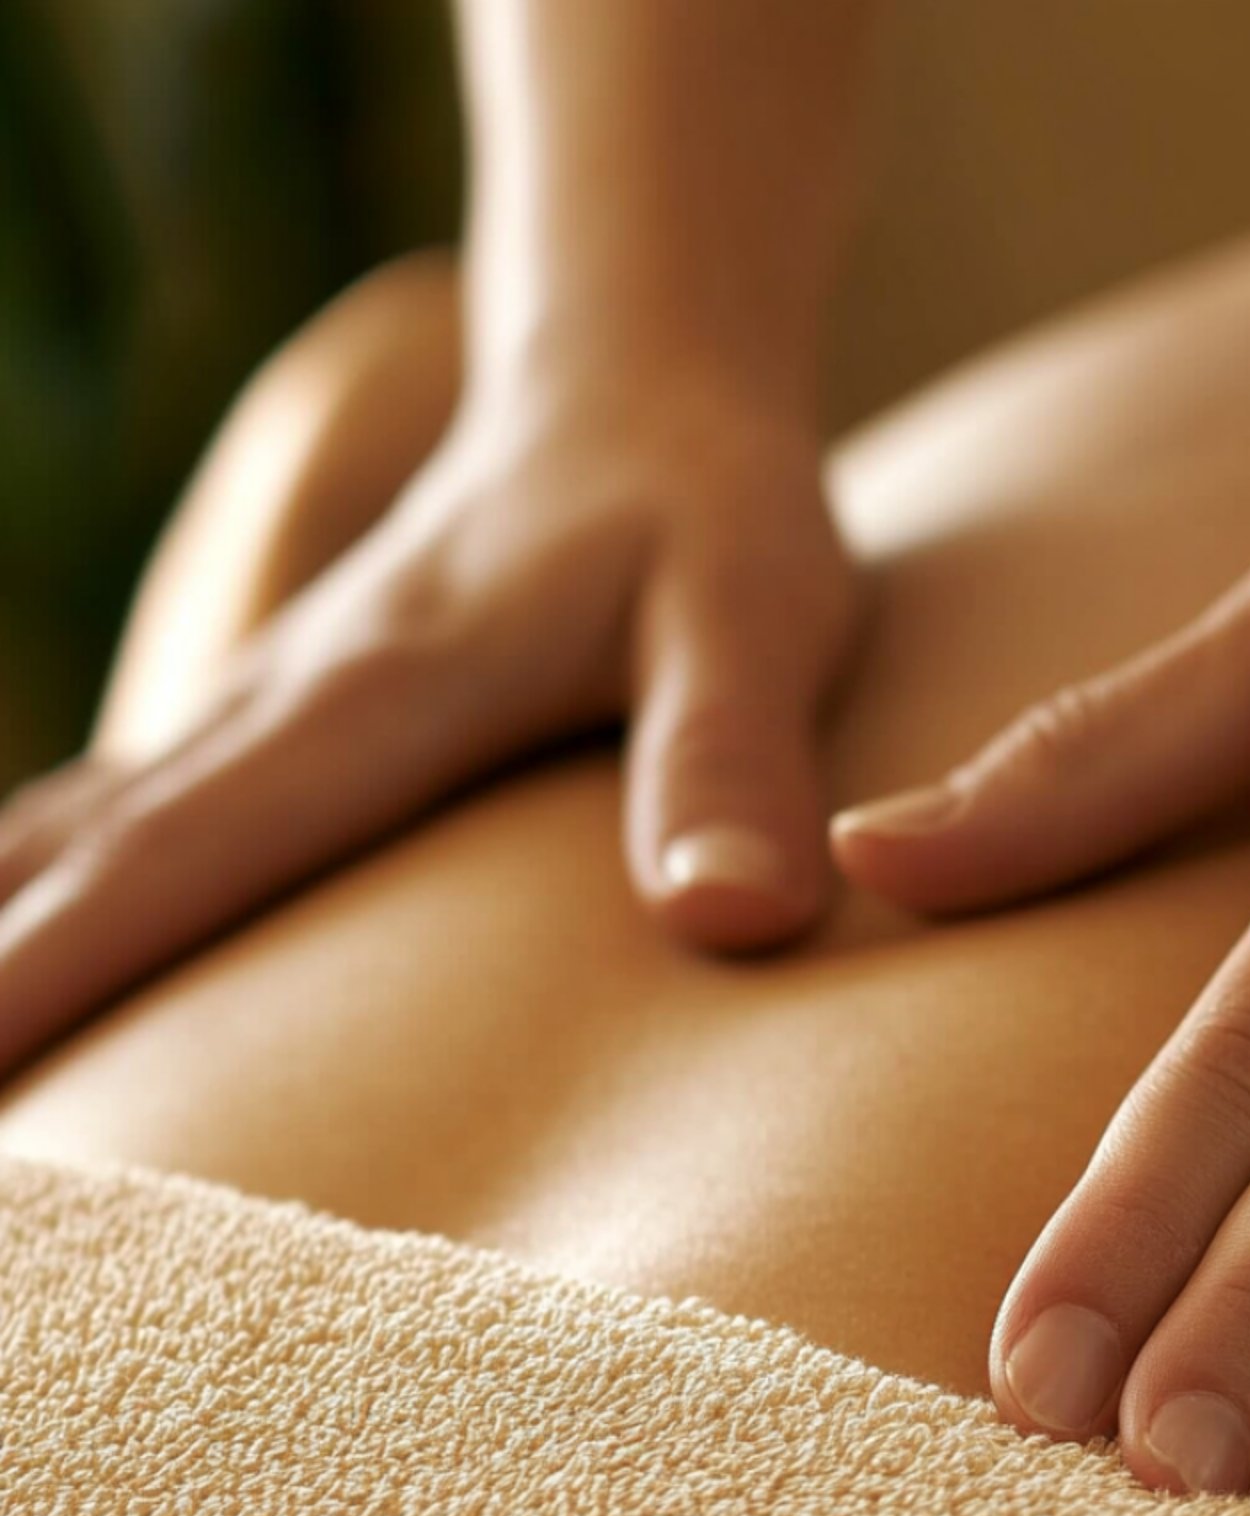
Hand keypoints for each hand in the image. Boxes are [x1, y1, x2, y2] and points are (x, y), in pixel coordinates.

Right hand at [0, 358, 862, 1075]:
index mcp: (375, 703)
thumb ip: (731, 755)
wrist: (646, 388)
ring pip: (92, 829)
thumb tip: (731, 920)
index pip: (183, 858)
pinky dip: (57, 878)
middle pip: (93, 858)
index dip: (61, 971)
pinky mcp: (292, 713)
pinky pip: (140, 811)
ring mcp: (275, 704)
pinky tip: (15, 929)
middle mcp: (287, 703)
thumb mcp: (753, 619)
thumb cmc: (710, 516)